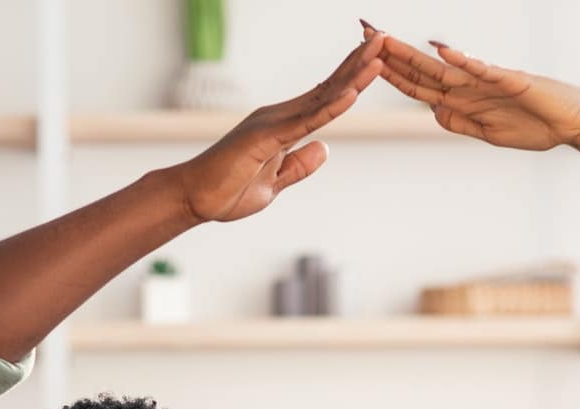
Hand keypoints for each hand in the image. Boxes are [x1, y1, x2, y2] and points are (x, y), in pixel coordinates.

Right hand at [171, 34, 383, 222]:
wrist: (195, 198)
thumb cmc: (228, 190)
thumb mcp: (275, 183)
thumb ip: (299, 165)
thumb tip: (325, 147)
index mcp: (283, 125)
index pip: (325, 98)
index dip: (351, 79)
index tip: (375, 60)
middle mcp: (279, 116)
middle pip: (328, 87)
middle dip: (358, 63)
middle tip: (384, 38)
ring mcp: (272, 123)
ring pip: (322, 97)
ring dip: (352, 75)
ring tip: (378, 52)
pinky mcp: (265, 137)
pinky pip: (305, 121)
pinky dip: (331, 106)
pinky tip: (353, 93)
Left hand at [372, 28, 579, 164]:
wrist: (574, 123)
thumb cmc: (535, 127)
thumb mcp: (489, 134)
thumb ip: (461, 123)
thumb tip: (434, 112)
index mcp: (462, 101)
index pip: (418, 85)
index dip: (390, 73)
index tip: (363, 61)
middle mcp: (469, 86)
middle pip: (421, 68)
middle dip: (390, 51)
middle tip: (362, 31)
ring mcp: (487, 81)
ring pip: (442, 66)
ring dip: (413, 53)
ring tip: (386, 38)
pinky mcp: (509, 81)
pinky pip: (482, 70)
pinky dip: (462, 60)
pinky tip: (441, 50)